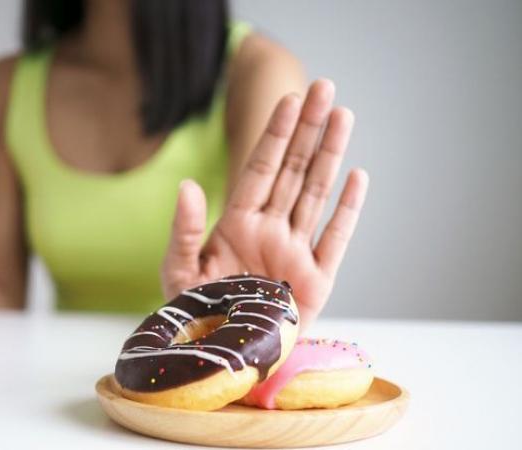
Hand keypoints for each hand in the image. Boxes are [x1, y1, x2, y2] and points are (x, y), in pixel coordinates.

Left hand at [162, 79, 368, 329]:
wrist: (221, 356)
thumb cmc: (195, 314)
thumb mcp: (179, 271)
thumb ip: (184, 229)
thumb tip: (188, 186)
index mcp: (238, 224)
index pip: (259, 169)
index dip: (275, 135)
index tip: (290, 100)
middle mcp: (270, 230)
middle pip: (292, 170)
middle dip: (309, 129)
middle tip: (325, 88)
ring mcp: (296, 253)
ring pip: (316, 194)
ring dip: (330, 156)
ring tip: (344, 115)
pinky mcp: (317, 281)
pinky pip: (336, 239)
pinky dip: (347, 210)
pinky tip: (357, 176)